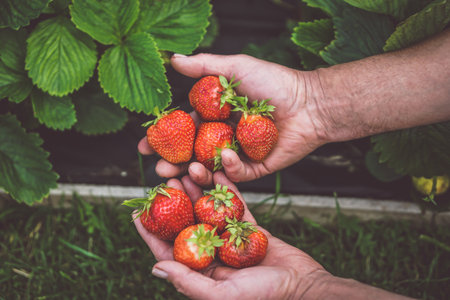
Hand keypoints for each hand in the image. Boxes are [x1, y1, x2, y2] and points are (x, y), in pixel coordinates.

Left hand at [133, 171, 329, 298]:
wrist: (303, 287)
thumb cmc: (265, 297)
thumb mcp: (223, 295)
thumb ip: (189, 282)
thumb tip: (155, 269)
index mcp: (202, 273)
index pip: (169, 251)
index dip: (150, 232)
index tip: (136, 212)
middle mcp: (213, 254)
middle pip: (187, 224)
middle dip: (175, 203)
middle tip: (166, 181)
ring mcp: (231, 240)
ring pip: (209, 211)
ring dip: (199, 192)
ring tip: (188, 171)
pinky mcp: (250, 229)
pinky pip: (236, 206)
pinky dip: (227, 190)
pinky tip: (218, 173)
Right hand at [138, 53, 325, 185]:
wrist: (309, 102)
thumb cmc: (273, 82)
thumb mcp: (236, 69)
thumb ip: (204, 66)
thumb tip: (173, 60)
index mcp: (216, 116)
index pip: (184, 130)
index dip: (164, 138)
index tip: (144, 145)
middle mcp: (225, 136)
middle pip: (192, 154)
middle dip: (173, 163)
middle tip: (158, 169)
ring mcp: (240, 153)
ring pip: (211, 168)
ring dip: (195, 171)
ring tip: (184, 170)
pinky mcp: (256, 167)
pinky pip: (237, 173)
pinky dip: (229, 167)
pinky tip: (227, 156)